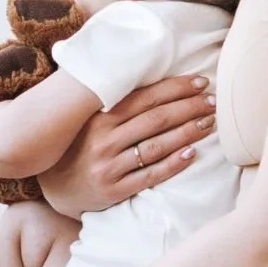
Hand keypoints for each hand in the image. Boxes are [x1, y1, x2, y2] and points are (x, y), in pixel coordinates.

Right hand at [37, 74, 216, 215]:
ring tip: (209, 123)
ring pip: (156, 146)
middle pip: (156, 119)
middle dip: (189, 108)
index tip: (200, 82)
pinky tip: (191, 154)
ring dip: (187, 133)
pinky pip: (150, 176)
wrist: (54, 187)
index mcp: (99, 117)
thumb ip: (115, 103)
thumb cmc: (80, 147)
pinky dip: (173, 164)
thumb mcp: (89, 120)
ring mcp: (109, 166)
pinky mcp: (114, 190)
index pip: (145, 97)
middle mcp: (104, 140)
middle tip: (213, 102)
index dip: (176, 88)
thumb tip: (150, 76)